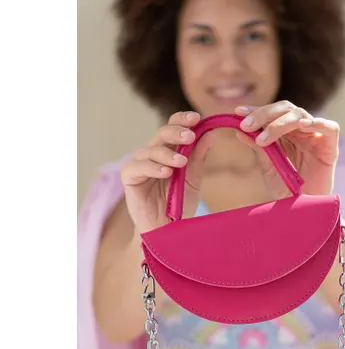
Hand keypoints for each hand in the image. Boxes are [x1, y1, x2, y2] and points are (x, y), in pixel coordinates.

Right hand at [120, 111, 213, 232]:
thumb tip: (211, 133)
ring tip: (181, 162)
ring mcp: (139, 164)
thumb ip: (199, 158)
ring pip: (151, 150)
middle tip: (189, 136)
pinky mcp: (129, 177)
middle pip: (161, 134)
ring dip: (167, 154)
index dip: (182, 119)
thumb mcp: (193, 180)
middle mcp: (153, 153)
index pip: (173, 127)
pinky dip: (152, 168)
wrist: (167, 231)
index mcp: (169, 150)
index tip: (197, 118)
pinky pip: (138, 167)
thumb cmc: (179, 204)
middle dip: (176, 132)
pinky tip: (166, 172)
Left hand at [234, 101, 339, 197]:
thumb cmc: (286, 189)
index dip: (256, 111)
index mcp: (286, 133)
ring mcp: (316, 137)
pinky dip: (317, 123)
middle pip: (286, 109)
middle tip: (247, 124)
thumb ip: (258, 148)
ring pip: (301, 116)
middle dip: (264, 114)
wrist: (302, 210)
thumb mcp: (268, 167)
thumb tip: (239, 131)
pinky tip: (302, 125)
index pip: (272, 114)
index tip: (238, 112)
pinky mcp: (331, 147)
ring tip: (263, 139)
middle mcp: (301, 131)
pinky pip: (330, 128)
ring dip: (280, 123)